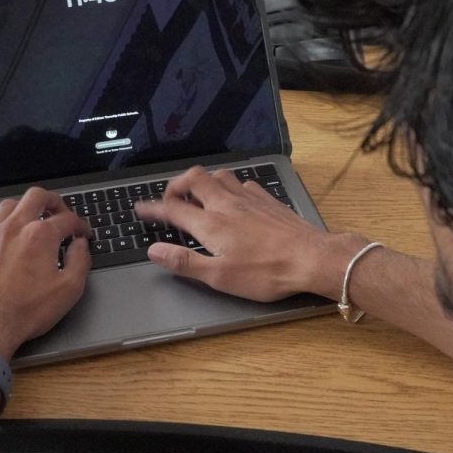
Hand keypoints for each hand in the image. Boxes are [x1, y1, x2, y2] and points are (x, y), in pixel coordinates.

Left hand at [0, 188, 90, 359]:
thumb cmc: (24, 313)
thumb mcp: (68, 291)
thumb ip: (81, 261)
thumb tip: (81, 246)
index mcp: (40, 236)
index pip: (67, 219)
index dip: (80, 224)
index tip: (82, 233)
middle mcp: (13, 228)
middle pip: (36, 197)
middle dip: (53, 201)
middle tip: (60, 212)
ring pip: (9, 205)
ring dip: (25, 208)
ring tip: (32, 220)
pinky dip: (2, 225)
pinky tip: (6, 238)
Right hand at [134, 166, 357, 301]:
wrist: (311, 258)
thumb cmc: (267, 272)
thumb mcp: (220, 277)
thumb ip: (185, 261)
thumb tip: (156, 250)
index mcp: (211, 223)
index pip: (173, 209)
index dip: (153, 209)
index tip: (141, 209)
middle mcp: (227, 204)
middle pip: (194, 179)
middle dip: (176, 185)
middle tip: (170, 199)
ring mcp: (249, 198)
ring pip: (219, 175)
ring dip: (203, 182)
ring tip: (198, 195)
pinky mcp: (268, 200)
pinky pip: (243, 183)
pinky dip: (230, 186)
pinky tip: (234, 199)